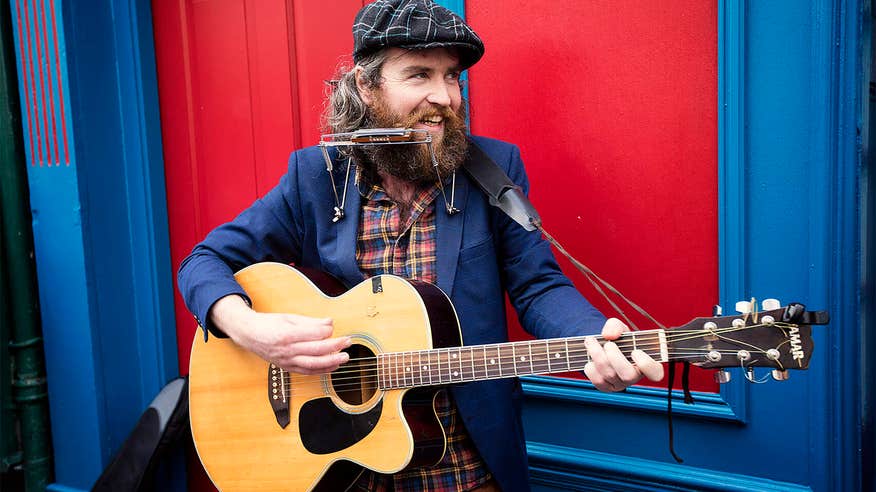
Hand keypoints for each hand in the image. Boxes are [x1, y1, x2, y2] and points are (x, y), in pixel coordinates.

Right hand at [209, 295, 350, 374]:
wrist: (249, 335)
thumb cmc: (269, 324)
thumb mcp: (289, 317)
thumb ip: (310, 322)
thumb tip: (329, 322)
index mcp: (287, 334)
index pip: (313, 334)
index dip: (326, 331)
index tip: (332, 327)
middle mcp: (287, 350)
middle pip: (316, 350)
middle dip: (335, 346)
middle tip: (348, 342)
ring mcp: (287, 360)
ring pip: (313, 364)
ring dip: (331, 362)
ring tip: (344, 357)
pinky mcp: (287, 367)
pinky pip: (307, 371)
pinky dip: (321, 370)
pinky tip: (332, 366)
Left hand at [583, 318, 664, 391]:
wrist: (603, 346)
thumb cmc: (618, 339)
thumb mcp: (620, 328)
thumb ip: (616, 326)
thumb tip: (609, 335)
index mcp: (646, 363)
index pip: (655, 373)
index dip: (646, 365)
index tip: (635, 351)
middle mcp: (635, 376)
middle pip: (628, 375)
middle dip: (614, 357)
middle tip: (608, 344)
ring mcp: (620, 384)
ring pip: (610, 376)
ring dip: (598, 356)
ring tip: (591, 341)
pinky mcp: (606, 387)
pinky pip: (598, 381)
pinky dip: (591, 368)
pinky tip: (590, 357)